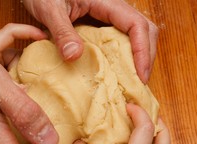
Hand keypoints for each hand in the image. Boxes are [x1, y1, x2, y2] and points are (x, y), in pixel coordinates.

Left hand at [23, 0, 157, 82]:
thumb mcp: (50, 10)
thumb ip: (62, 32)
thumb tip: (75, 56)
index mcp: (105, 1)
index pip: (136, 24)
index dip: (143, 50)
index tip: (140, 75)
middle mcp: (112, 8)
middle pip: (143, 29)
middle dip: (146, 56)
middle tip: (140, 82)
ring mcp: (107, 17)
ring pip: (134, 35)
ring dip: (137, 57)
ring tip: (132, 80)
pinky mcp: (100, 25)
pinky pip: (119, 40)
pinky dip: (123, 56)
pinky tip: (118, 71)